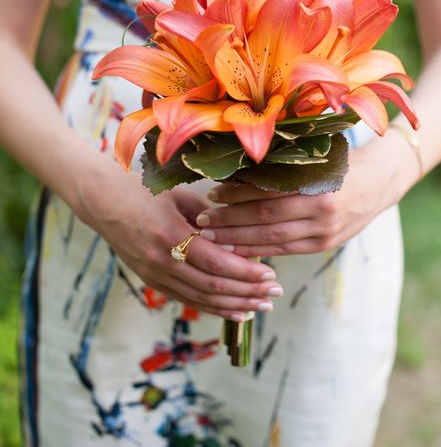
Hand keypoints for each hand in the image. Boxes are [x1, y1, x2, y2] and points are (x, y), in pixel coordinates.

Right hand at [75, 153, 282, 319]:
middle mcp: (161, 260)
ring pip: (201, 299)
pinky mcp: (151, 281)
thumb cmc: (144, 190)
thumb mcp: (179, 196)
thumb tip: (242, 239)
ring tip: (261, 307)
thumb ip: (210, 219)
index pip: (216, 262)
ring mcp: (154, 274)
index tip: (271, 275)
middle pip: (212, 285)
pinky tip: (235, 312)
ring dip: (234, 305)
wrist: (103, 201)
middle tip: (274, 294)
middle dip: (247, 293)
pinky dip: (214, 307)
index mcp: (170, 234)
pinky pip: (187, 299)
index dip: (246, 272)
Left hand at [196, 133, 414, 255]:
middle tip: (202, 221)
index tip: (212, 194)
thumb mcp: (315, 157)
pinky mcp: (324, 245)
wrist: (380, 181)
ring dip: (239, 239)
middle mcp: (321, 210)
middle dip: (230, 221)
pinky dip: (259, 251)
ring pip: (272, 239)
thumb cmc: (340, 161)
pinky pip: (285, 250)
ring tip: (213, 238)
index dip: (237, 195)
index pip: (267, 192)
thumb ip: (283, 166)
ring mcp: (324, 231)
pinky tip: (238, 250)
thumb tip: (238, 168)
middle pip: (265, 218)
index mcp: (316, 183)